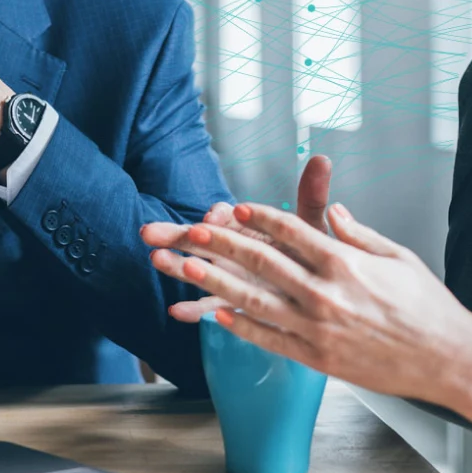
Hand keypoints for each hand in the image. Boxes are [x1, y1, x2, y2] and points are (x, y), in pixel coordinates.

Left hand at [140, 198, 471, 407]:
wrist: (448, 360)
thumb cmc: (427, 306)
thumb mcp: (396, 256)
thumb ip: (358, 233)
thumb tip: (333, 210)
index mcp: (345, 262)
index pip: (292, 231)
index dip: (259, 217)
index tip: (235, 207)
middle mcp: (326, 293)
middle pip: (263, 261)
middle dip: (223, 243)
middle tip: (192, 230)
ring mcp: (318, 328)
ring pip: (255, 301)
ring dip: (217, 282)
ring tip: (188, 268)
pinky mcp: (317, 358)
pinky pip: (270, 339)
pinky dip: (242, 327)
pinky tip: (217, 315)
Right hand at [163, 155, 333, 322]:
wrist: (315, 288)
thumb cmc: (310, 253)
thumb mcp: (310, 226)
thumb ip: (311, 196)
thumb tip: (321, 160)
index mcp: (246, 226)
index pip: (227, 216)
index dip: (219, 216)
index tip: (214, 215)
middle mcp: (231, 248)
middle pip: (199, 238)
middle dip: (176, 234)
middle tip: (151, 232)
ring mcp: (228, 276)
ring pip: (197, 269)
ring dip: (175, 266)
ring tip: (156, 260)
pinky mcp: (230, 300)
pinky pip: (208, 306)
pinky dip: (192, 309)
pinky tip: (176, 312)